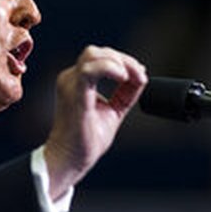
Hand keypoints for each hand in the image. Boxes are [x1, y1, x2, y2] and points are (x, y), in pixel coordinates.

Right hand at [43, 45, 147, 199]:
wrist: (71, 159)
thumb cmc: (86, 139)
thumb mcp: (113, 110)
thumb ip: (125, 92)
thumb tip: (141, 76)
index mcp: (77, 82)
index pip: (99, 58)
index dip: (123, 61)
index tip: (140, 75)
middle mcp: (70, 79)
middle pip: (97, 52)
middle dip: (123, 59)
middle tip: (140, 75)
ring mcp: (70, 84)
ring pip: (93, 55)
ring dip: (118, 62)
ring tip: (130, 77)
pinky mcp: (74, 94)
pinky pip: (89, 70)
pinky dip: (110, 68)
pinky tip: (122, 78)